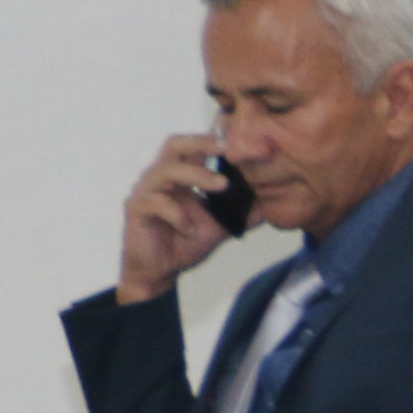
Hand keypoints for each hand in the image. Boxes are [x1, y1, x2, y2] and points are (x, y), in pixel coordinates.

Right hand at [117, 135, 233, 301]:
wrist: (160, 270)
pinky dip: (178, 215)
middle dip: (202, 143)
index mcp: (182, 174)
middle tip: (229, 149)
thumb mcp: (223, 224)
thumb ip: (244, 210)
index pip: (197, 147)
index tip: (248, 143)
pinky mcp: (136, 209)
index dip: (219, 141)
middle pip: (175, 144)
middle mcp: (161, 176)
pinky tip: (189, 229)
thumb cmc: (187, 241)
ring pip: (166, 170)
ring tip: (222, 186)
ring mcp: (146, 190)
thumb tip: (276, 201)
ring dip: (196, 175)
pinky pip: (156, 203)